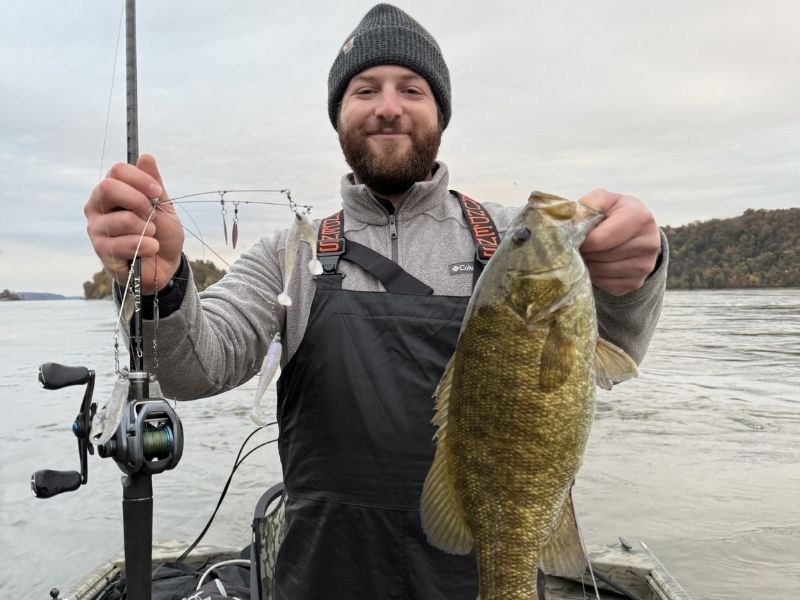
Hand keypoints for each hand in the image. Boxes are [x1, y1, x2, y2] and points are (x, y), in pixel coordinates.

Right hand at [84, 154, 184, 294]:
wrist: (165, 264)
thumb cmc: (162, 233)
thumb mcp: (164, 206)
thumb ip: (154, 183)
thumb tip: (146, 157)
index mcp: (113, 190)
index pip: (118, 171)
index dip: (140, 179)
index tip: (157, 192)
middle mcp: (98, 205)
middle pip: (109, 188)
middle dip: (139, 202)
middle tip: (152, 216)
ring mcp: (96, 227)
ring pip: (122, 219)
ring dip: (146, 229)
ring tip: (151, 236)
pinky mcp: (100, 249)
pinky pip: (122, 243)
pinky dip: (143, 246)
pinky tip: (150, 248)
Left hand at [578, 189, 660, 295]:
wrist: (634, 231)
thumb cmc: (613, 214)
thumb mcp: (602, 201)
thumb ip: (587, 206)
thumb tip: (568, 227)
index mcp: (640, 218)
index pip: (599, 239)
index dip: (582, 240)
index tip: (577, 236)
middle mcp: (649, 243)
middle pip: (600, 256)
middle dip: (586, 251)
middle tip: (582, 245)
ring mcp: (645, 265)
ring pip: (602, 271)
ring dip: (589, 264)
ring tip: (589, 253)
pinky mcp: (636, 282)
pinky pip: (606, 284)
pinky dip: (596, 276)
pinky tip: (597, 263)